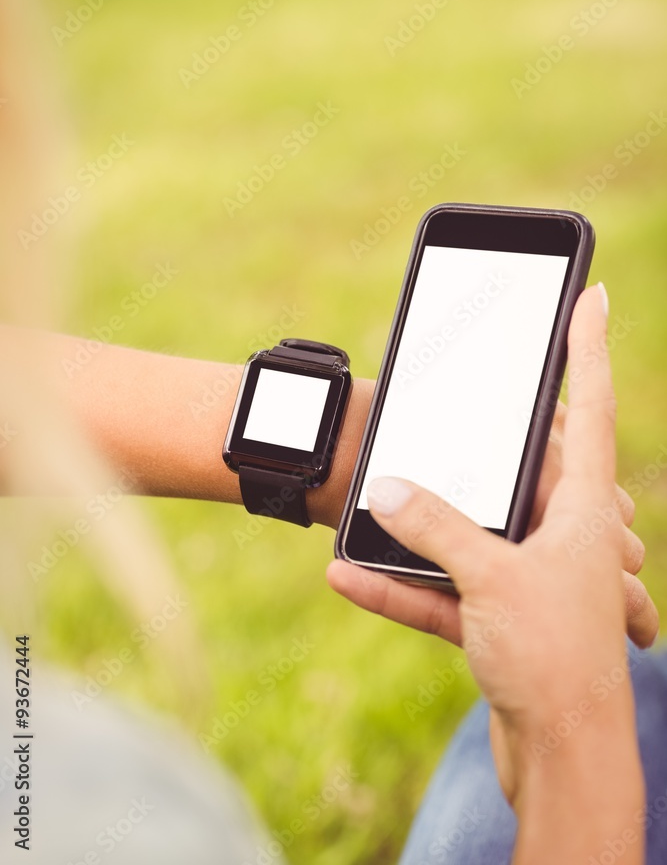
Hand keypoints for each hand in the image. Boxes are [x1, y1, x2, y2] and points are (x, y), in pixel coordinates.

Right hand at [328, 307, 656, 651]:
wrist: (562, 766)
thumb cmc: (552, 663)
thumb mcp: (491, 580)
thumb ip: (436, 529)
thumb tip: (385, 491)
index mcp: (583, 514)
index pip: (591, 413)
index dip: (590, 351)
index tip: (593, 296)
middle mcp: (561, 539)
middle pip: (526, 470)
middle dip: (494, 442)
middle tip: (463, 405)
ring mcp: (527, 580)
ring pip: (472, 533)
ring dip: (422, 528)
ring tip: (372, 503)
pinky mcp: (498, 621)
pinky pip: (443, 588)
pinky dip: (403, 582)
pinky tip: (346, 572)